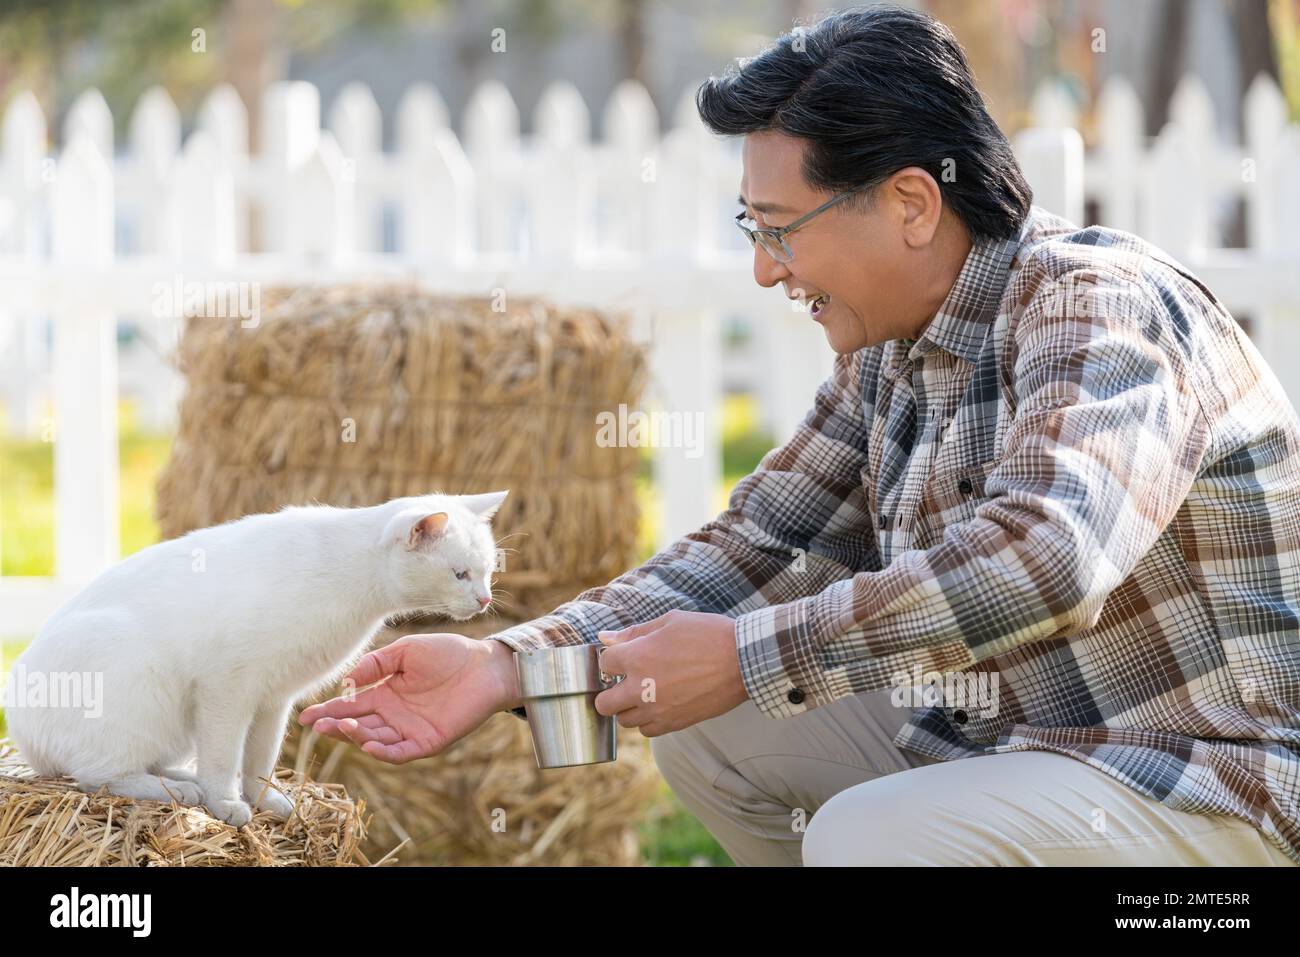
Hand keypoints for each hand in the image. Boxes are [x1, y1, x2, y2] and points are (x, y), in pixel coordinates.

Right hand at [297, 634, 518, 763]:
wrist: (485, 664)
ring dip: (357, 737)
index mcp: (386, 693)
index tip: (305, 716)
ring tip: (342, 728)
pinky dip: (384, 751)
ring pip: (376, 740)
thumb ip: (376, 664)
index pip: (351, 705)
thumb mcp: (406, 651)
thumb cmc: (448, 653)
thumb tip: (347, 681)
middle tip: (317, 726)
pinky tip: (369, 743)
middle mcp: (394, 715)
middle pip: (358, 725)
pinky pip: (401, 752)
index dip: (328, 712)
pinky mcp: (428, 741)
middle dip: (336, 727)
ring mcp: (410, 730)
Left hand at [593, 610, 748, 736]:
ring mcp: (657, 709)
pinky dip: (648, 720)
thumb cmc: (708, 634)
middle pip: (603, 703)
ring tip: (644, 693)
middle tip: (624, 682)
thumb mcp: (670, 622)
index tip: (624, 656)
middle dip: (609, 691)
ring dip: (628, 707)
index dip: (612, 658)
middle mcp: (641, 688)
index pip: (604, 663)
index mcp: (637, 657)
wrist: (743, 660)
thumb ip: (634, 632)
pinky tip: (659, 704)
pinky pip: (647, 731)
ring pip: (624, 721)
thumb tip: (605, 637)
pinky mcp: (674, 723)